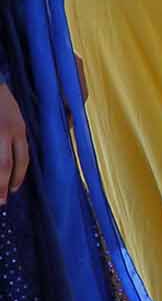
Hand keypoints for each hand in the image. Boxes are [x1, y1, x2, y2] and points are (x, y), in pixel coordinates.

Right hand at [0, 82, 27, 201]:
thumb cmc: (1, 99)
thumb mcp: (16, 115)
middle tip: (0, 201)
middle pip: (3, 165)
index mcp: (18, 128)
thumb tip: (18, 156)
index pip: (21, 159)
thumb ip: (17, 135)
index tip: (13, 190)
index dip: (17, 177)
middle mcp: (4, 131)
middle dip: (2, 185)